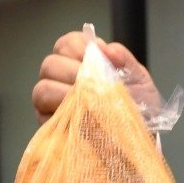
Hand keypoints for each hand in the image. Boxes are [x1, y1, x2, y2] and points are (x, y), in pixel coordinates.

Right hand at [34, 31, 160, 122]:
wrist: (141, 138)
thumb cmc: (138, 107)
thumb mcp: (139, 79)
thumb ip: (124, 59)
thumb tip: (105, 48)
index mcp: (78, 63)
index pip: (65, 44)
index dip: (77, 47)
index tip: (95, 58)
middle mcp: (60, 81)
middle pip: (50, 64)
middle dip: (70, 71)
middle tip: (92, 84)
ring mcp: (51, 105)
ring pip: (42, 90)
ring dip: (64, 93)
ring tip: (87, 101)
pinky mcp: (51, 128)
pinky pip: (46, 118)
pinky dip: (64, 115)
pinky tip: (83, 117)